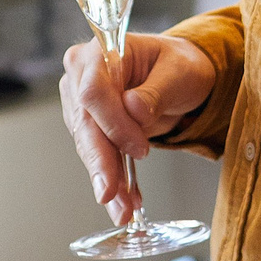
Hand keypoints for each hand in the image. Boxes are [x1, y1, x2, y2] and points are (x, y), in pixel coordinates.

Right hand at [61, 32, 217, 224]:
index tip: (140, 148)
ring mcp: (80, 102)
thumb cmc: (178, 66)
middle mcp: (82, 75)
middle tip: (112, 195)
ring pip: (87, 145)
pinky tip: (124, 201)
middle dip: (101, 162)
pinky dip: (112, 180)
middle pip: (84, 123)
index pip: (93, 91)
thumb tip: (134, 109)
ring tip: (123, 208)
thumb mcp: (180, 72)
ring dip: (106, 179)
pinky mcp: (88, 126)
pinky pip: (97, 156)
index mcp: (101, 51)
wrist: (178, 77)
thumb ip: (157, 90)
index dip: (113, 123)